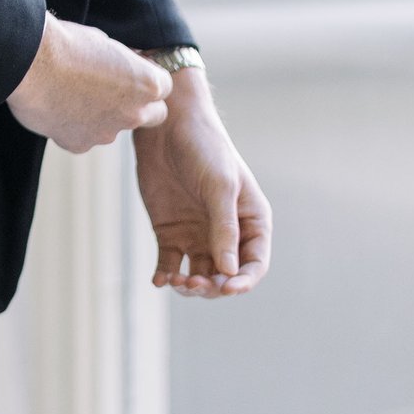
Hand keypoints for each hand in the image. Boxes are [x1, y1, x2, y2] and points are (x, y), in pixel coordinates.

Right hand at [5, 15, 171, 151]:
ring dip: (103, 116)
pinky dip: (74, 126)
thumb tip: (120, 67)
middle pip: (152, 115)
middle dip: (138, 105)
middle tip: (112, 90)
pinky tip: (57, 108)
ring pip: (114, 128)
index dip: (146, 78)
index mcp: (146, 84)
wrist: (29, 63)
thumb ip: (121, 63)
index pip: (163, 87)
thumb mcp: (104, 42)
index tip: (128, 71)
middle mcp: (134, 113)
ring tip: (72, 94)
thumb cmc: (66, 44)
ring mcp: (107, 133)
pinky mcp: (79, 144)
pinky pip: (84, 138)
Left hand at [134, 68, 271, 297]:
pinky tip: (159, 280)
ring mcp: (198, 234)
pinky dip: (166, 275)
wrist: (168, 126)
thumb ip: (224, 227)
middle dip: (212, 286)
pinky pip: (170, 264)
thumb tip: (229, 271)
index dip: (243, 282)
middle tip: (193, 282)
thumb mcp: (219, 186)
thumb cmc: (204, 148)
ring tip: (176, 281)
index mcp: (250, 221)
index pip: (254, 264)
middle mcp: (226, 233)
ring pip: (199, 275)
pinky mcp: (170, 232)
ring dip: (190, 285)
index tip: (227, 288)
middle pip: (225, 276)